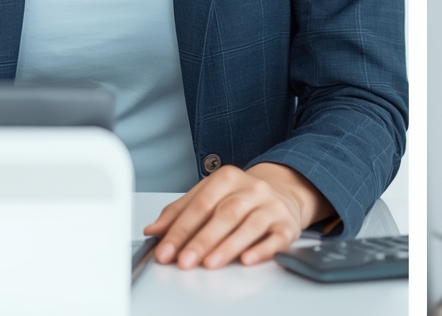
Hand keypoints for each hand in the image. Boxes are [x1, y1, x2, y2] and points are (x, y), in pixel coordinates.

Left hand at [144, 162, 331, 269]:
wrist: (283, 193)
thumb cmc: (240, 198)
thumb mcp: (208, 196)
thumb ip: (180, 212)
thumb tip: (154, 230)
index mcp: (228, 178)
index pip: (201, 203)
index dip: (180, 229)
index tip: (166, 251)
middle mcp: (252, 190)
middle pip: (226, 213)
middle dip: (202, 239)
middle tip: (184, 260)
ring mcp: (272, 206)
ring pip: (250, 224)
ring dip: (228, 246)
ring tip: (210, 263)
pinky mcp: (288, 225)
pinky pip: (276, 237)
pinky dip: (262, 250)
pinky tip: (247, 259)